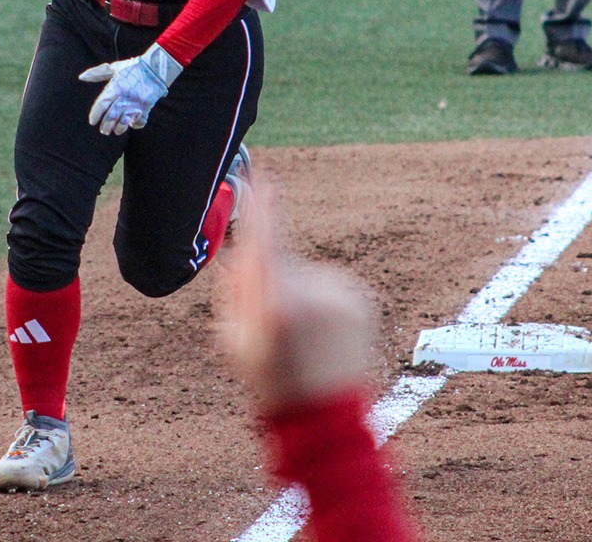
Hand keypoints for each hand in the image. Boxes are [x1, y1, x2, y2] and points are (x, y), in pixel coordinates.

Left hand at [78, 42, 181, 134]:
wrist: (156, 68)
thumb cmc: (132, 68)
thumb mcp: (114, 68)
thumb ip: (98, 73)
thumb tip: (81, 77)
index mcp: (116, 86)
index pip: (102, 103)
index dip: (95, 114)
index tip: (92, 121)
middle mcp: (125, 96)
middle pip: (112, 115)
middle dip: (106, 125)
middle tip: (103, 130)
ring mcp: (136, 102)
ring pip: (124, 121)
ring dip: (119, 128)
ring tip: (115, 130)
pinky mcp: (147, 107)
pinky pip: (140, 120)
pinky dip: (135, 124)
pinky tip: (131, 124)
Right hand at [216, 183, 379, 409]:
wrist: (328, 415)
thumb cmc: (272, 380)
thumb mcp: (234, 340)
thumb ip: (231, 294)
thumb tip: (235, 255)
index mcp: (276, 303)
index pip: (265, 240)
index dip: (261, 206)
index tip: (261, 176)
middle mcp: (312, 292)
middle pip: (280, 262)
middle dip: (269, 277)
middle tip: (271, 318)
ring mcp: (341, 294)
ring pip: (306, 275)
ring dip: (298, 293)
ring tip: (303, 336)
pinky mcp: (360, 298)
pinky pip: (329, 286)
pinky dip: (322, 301)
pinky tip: (323, 333)